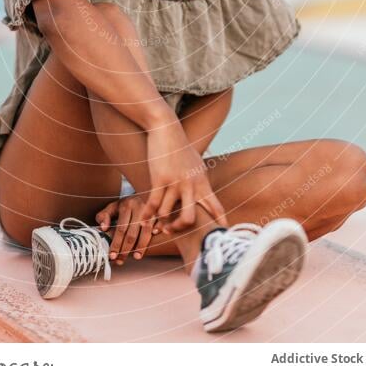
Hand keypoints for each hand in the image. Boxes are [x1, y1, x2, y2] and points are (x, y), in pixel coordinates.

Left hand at [95, 195, 159, 263]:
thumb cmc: (125, 206)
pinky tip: (151, 244)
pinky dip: (155, 234)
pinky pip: (159, 226)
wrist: (142, 194)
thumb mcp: (112, 207)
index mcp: (126, 205)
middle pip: (132, 233)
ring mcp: (150, 211)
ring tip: (136, 257)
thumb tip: (103, 228)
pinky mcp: (159, 214)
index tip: (112, 255)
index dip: (116, 243)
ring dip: (141, 246)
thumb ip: (104, 216)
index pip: (120, 228)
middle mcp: (139, 207)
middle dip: (126, 249)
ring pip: (146, 232)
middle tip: (120, 260)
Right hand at [142, 118, 227, 232]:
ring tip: (157, 225)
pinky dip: (147, 215)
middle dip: (180, 229)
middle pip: (190, 217)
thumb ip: (200, 181)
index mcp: (202, 183)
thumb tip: (203, 195)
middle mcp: (191, 185)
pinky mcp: (160, 179)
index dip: (220, 223)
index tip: (221, 236)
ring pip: (167, 213)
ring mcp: (175, 183)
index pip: (215, 207)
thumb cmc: (181, 148)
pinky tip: (143, 221)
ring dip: (160, 221)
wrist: (167, 129)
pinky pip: (153, 204)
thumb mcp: (196, 164)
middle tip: (173, 231)